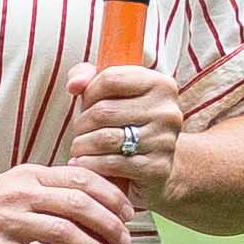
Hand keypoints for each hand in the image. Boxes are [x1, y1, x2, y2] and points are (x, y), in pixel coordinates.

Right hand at [0, 160, 136, 243]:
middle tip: (125, 242)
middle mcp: (20, 194)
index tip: (129, 214)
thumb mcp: (9, 187)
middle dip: (110, 225)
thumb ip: (43, 191)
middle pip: (79, 204)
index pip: (82, 178)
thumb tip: (86, 204)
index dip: (112, 196)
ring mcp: (6, 222)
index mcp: (27, 176)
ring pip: (64, 233)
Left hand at [61, 55, 185, 201]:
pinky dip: (90, 164)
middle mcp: (168, 111)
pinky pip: (112, 164)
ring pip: (105, 139)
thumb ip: (86, 75)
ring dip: (82, 145)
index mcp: (160, 84)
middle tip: (79, 132)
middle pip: (104, 111)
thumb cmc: (123, 121)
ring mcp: (165, 141)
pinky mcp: (158, 168)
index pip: (110, 79)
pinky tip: (83, 163)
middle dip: (81, 123)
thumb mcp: (106, 91)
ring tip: (79, 148)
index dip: (89, 93)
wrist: (152, 164)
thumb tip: (74, 85)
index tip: (87, 105)